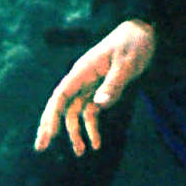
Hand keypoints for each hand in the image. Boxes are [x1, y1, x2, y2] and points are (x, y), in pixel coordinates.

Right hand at [33, 20, 156, 155]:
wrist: (145, 33)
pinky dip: (92, 128)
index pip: (61, 95)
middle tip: (41, 148)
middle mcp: (81, 79)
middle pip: (60, 106)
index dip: (51, 115)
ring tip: (81, 152)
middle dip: (50, 126)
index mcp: (83, 70)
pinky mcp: (100, 92)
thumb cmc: (134, 43)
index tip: (47, 134)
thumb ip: (114, 84)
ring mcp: (90, 86)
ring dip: (75, 133)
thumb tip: (99, 105)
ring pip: (74, 113)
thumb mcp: (127, 62)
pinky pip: (90, 113)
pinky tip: (96, 144)